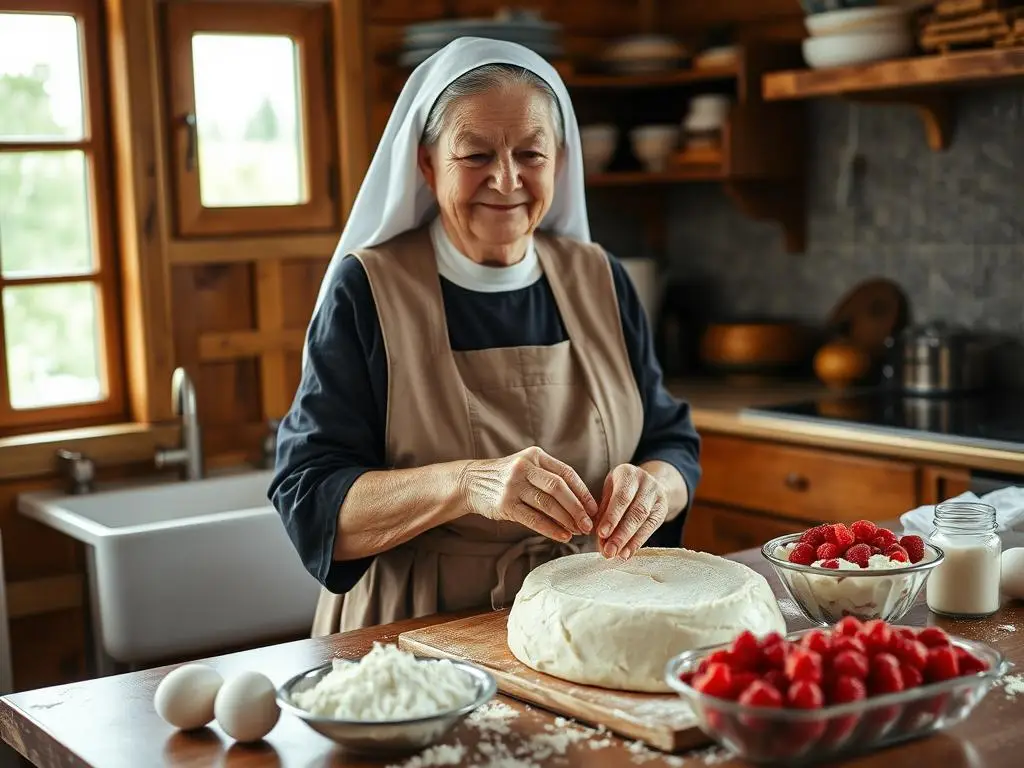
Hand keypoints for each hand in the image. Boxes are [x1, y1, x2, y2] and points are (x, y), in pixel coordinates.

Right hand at [459, 446, 598, 542]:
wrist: (471, 482)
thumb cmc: (506, 477)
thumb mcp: (527, 466)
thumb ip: (549, 476)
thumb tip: (581, 502)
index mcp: (535, 455)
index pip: (566, 473)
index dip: (583, 492)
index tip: (594, 509)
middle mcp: (524, 467)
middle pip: (558, 488)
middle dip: (577, 508)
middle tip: (588, 524)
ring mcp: (513, 486)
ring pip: (547, 504)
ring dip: (566, 520)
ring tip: (578, 532)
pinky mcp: (505, 504)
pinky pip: (533, 519)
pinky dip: (551, 529)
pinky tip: (562, 536)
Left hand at [595, 464, 666, 559]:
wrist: (648, 482)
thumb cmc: (620, 488)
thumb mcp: (609, 492)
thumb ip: (603, 512)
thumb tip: (599, 537)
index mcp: (627, 473)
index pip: (621, 497)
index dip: (612, 517)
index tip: (601, 534)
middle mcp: (645, 481)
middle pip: (635, 511)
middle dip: (621, 534)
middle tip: (609, 551)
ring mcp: (657, 495)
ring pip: (644, 520)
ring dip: (629, 540)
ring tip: (617, 555)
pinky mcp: (663, 509)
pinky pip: (651, 527)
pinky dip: (637, 542)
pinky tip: (627, 552)